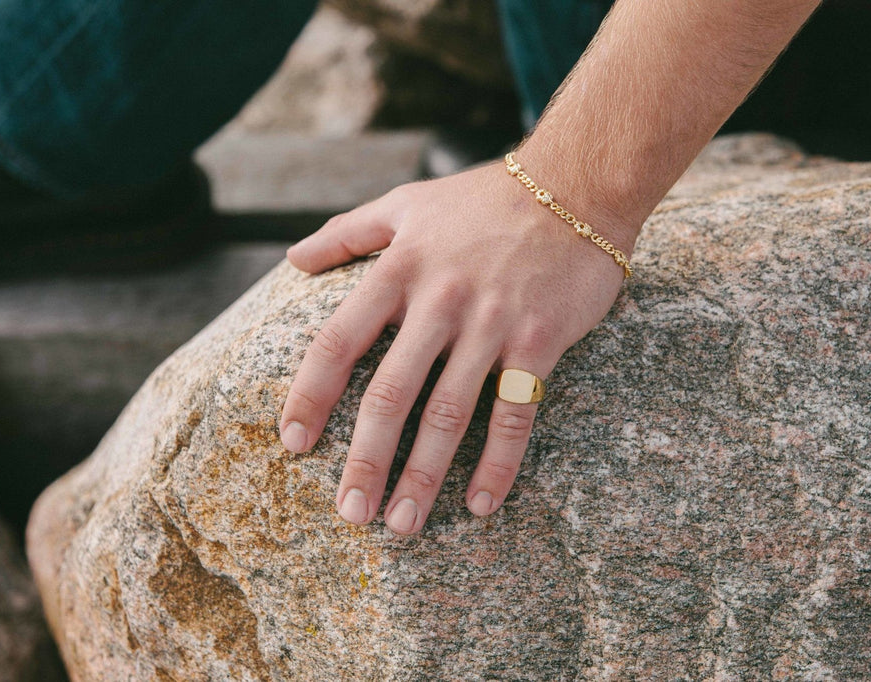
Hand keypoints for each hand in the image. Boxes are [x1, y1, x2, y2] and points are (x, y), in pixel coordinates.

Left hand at [279, 161, 625, 534]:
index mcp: (399, 269)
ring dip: (423, 474)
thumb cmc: (487, 196)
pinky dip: (497, 463)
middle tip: (350, 511)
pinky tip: (480, 504)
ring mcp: (491, 323)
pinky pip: (515, 413)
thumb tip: (293, 258)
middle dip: (366, 458)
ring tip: (403, 523)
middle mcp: (439, 300)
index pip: (338, 341)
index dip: (311, 395)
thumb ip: (348, 231)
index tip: (294, 443)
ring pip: (449, 413)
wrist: (577, 185)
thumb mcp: (407, 202)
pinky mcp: (539, 340)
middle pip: (390, 392)